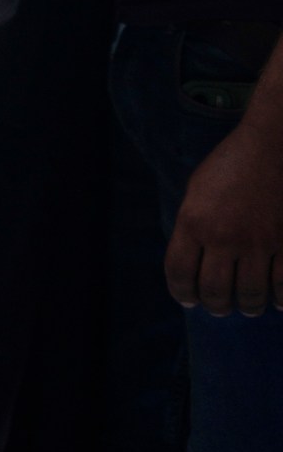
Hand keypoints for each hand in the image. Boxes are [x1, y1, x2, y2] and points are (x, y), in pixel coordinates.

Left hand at [165, 114, 282, 315]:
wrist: (273, 143)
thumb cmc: (232, 164)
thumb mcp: (197, 192)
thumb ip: (191, 227)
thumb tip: (191, 262)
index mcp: (193, 223)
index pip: (179, 274)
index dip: (182, 294)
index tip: (189, 302)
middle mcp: (223, 236)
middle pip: (214, 291)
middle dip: (216, 306)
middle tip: (220, 308)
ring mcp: (259, 240)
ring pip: (251, 292)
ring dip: (249, 306)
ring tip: (249, 308)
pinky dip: (281, 299)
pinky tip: (278, 303)